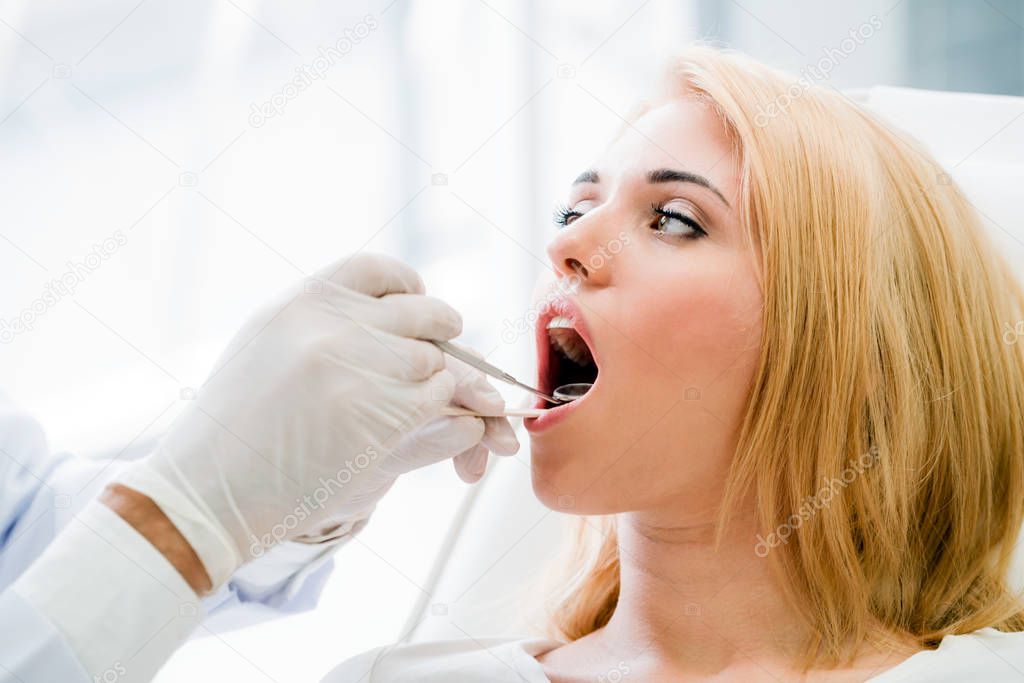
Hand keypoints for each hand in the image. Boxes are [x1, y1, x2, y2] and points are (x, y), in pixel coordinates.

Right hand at [113, 253, 478, 588]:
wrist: (209, 490)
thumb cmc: (233, 426)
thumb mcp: (265, 343)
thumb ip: (319, 320)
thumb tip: (382, 303)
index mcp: (303, 301)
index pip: (377, 269)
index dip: (407, 284)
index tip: (418, 301)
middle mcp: (334, 326)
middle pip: (421, 313)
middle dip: (439, 330)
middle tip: (445, 344)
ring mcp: (361, 368)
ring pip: (434, 359)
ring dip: (435, 379)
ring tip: (412, 397)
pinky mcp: (384, 413)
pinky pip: (437, 397)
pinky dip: (437, 409)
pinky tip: (411, 421)